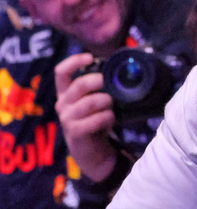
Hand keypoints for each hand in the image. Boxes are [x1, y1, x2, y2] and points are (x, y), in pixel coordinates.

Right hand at [54, 53, 117, 183]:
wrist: (93, 151)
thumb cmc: (97, 120)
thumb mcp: (98, 101)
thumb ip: (103, 87)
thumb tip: (122, 68)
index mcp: (66, 93)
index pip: (61, 72)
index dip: (74, 61)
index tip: (90, 57)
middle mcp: (63, 104)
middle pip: (78, 85)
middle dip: (98, 81)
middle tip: (110, 84)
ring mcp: (66, 119)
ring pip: (89, 102)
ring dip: (106, 101)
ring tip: (111, 106)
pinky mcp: (74, 132)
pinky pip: (94, 119)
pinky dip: (107, 117)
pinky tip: (110, 118)